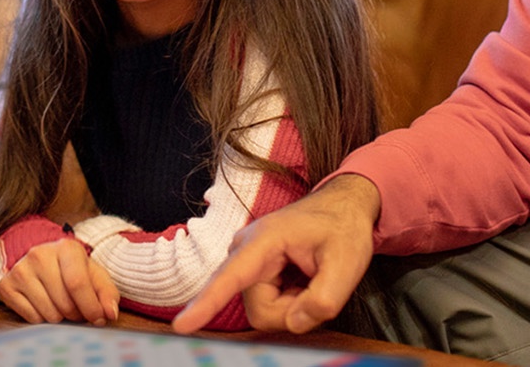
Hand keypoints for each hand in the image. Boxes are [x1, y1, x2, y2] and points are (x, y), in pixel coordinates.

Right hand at [0, 238, 119, 325]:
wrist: (37, 258)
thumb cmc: (71, 269)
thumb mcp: (93, 274)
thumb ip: (107, 293)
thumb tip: (110, 314)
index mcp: (66, 247)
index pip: (77, 283)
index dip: (90, 307)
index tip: (98, 319)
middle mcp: (39, 255)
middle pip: (64, 303)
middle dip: (77, 315)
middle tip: (79, 311)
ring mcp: (20, 271)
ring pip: (49, 314)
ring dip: (61, 318)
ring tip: (62, 306)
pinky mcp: (7, 287)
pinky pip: (32, 318)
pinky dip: (43, 319)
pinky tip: (45, 306)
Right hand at [173, 173, 378, 333]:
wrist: (341, 206)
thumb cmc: (342, 227)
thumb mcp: (347, 263)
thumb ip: (325, 299)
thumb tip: (296, 322)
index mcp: (264, 240)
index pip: (231, 277)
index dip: (206, 303)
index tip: (182, 324)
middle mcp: (245, 251)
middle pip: (260, 310)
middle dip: (293, 309)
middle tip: (318, 283)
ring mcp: (246, 263)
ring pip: (263, 312)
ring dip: (293, 305)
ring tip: (310, 278)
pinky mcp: (251, 273)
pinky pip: (266, 306)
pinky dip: (290, 301)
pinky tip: (301, 279)